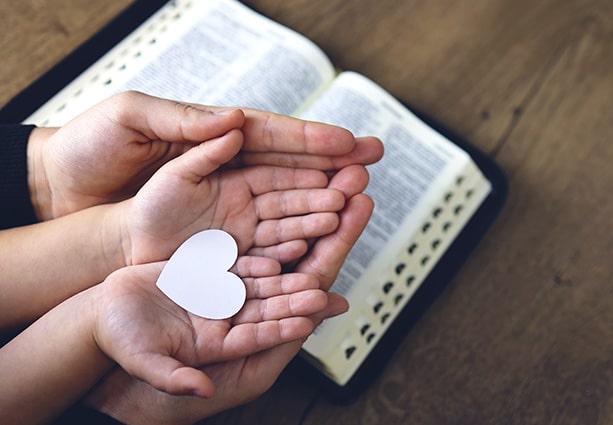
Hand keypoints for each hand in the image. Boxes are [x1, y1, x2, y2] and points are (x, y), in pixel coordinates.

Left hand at [28, 90, 382, 219]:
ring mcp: (229, 211)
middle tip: (371, 166)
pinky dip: (294, 242)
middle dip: (334, 168)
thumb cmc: (91, 151)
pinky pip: (265, 242)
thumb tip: (236, 121)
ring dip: (322, 206)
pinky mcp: (220, 244)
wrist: (64, 202)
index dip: (313, 140)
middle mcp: (230, 174)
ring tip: (355, 204)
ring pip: (287, 207)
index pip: (274, 136)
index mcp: (214, 137)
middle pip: (293, 171)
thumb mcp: (130, 119)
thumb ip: (185, 121)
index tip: (349, 141)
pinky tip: (319, 241)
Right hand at [91, 255, 347, 398]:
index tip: (315, 309)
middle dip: (305, 290)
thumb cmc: (125, 345)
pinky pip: (246, 260)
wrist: (102, 315)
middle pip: (276, 304)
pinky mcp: (215, 273)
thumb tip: (199, 391)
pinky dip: (267, 251)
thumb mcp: (151, 367)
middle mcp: (230, 321)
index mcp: (223, 347)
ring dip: (296, 265)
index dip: (288, 324)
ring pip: (267, 280)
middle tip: (336, 269)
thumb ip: (175, 378)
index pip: (265, 336)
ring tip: (322, 254)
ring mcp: (224, 296)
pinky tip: (290, 238)